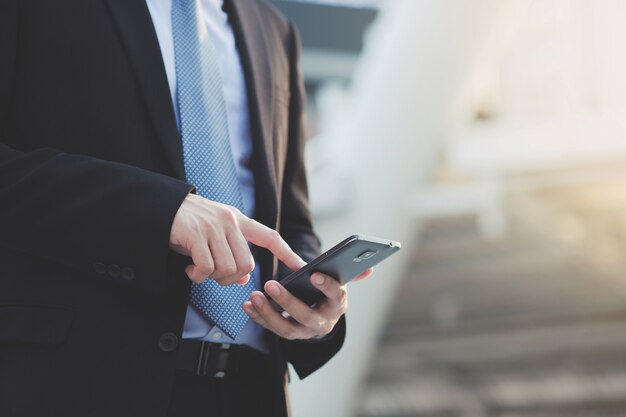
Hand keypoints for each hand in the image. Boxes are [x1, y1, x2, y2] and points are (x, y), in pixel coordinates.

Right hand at [169, 193, 305, 284]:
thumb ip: (230, 253)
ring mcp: (213, 226)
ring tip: (197, 270)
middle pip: (246, 264)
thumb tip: (243, 278)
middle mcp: (229, 221)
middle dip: (230, 278)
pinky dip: (197, 275)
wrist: (159, 208)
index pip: (269, 236)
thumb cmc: (187, 226)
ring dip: (211, 278)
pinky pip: (206, 268)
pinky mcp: (195, 234)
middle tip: (213, 275)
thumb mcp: (213, 237)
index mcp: (237, 220)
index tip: (301, 266)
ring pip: (227, 268)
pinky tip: (189, 269)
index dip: (287, 252)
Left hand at [242, 268, 373, 339]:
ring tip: (255, 296)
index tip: (313, 274)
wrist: (321, 317)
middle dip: (287, 301)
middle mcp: (322, 323)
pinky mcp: (287, 334)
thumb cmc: (328, 295)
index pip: (335, 295)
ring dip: (268, 313)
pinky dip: (258, 317)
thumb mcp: (340, 285)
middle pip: (305, 315)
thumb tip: (370, 269)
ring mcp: (304, 332)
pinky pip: (271, 328)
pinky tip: (247, 304)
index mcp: (338, 306)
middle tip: (271, 285)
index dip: (326, 285)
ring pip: (285, 328)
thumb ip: (352, 275)